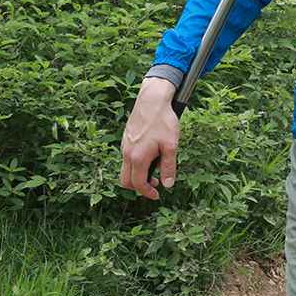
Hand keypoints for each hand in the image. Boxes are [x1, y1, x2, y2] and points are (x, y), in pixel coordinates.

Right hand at [118, 76, 178, 199]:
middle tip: (154, 184)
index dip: (148, 193)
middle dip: (139, 187)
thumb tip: (168, 185)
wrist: (152, 100)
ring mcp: (125, 146)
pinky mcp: (126, 139)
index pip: (139, 184)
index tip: (157, 195)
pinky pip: (126, 158)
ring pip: (125, 169)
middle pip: (126, 181)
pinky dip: (135, 164)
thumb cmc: (163, 121)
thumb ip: (169, 166)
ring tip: (154, 169)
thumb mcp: (171, 145)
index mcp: (138, 158)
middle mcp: (127, 154)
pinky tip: (150, 155)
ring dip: (137, 175)